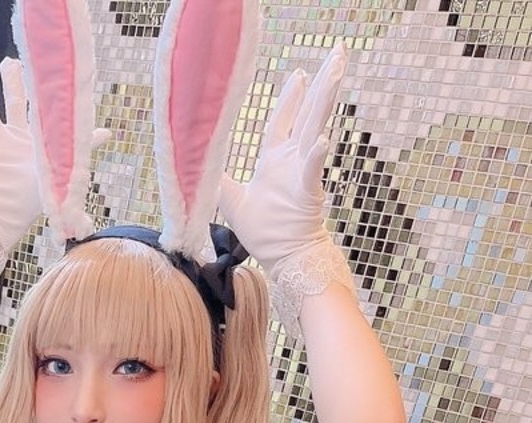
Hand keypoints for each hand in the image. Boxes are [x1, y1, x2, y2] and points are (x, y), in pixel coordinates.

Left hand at [218, 44, 347, 274]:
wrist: (283, 257)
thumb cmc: (265, 233)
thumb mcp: (233, 203)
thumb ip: (218, 181)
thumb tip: (197, 166)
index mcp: (275, 161)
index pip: (283, 121)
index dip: (290, 98)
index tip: (298, 74)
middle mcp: (292, 161)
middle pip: (308, 114)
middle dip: (321, 84)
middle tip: (337, 53)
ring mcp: (302, 174)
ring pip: (316, 129)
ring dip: (325, 101)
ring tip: (335, 73)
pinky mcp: (307, 193)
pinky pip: (311, 171)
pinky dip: (315, 156)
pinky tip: (322, 140)